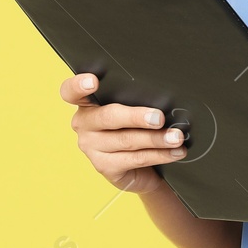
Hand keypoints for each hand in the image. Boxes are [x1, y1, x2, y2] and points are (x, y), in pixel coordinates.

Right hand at [63, 73, 185, 195]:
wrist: (139, 166)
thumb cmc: (135, 126)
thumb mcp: (132, 109)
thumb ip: (136, 99)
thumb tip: (165, 96)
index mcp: (87, 103)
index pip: (71, 92)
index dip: (79, 85)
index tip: (94, 81)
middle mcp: (84, 124)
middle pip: (108, 117)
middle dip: (137, 117)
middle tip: (159, 118)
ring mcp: (92, 147)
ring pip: (127, 140)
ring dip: (156, 139)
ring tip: (176, 137)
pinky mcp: (105, 167)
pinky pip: (136, 159)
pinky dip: (160, 155)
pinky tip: (175, 152)